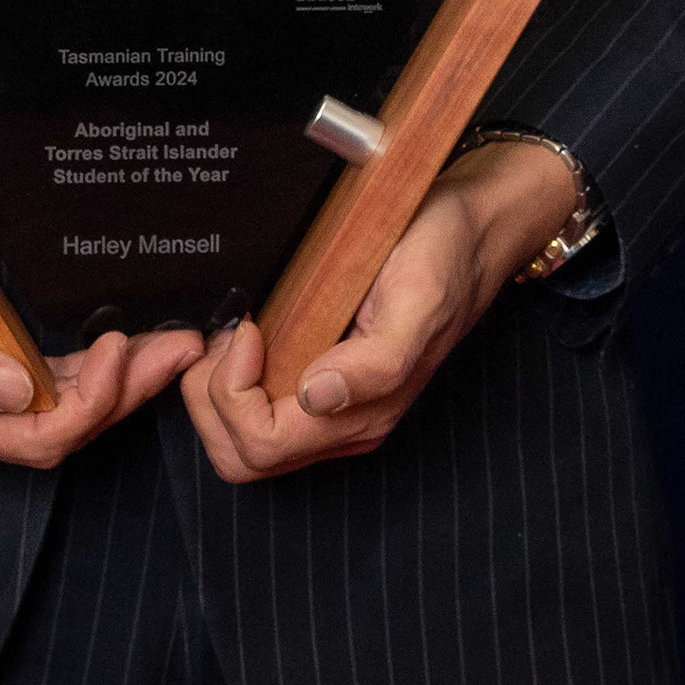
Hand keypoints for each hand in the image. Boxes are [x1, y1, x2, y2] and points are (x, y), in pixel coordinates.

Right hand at [0, 125, 197, 469]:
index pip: (42, 436)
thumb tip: (13, 393)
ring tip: (171, 342)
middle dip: (128, 395)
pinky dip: (86, 372)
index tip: (127, 344)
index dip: (96, 402)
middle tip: (183, 343)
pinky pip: (41, 390)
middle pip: (62, 431)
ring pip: (58, 413)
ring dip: (118, 385)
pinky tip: (120, 343)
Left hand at [180, 137, 580, 483]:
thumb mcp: (418, 300)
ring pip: (241, 438)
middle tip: (227, 334)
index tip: (248, 329)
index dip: (234, 394)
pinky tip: (241, 333)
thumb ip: (376, 363)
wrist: (473, 229)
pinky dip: (228, 380)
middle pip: (241, 454)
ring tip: (233, 330)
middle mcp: (343, 423)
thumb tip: (319, 396)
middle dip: (211, 401)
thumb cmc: (445, 256)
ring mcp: (330, 406)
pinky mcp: (320, 380)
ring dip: (215, 392)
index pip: (262, 443)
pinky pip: (256, 409)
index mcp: (363, 414)